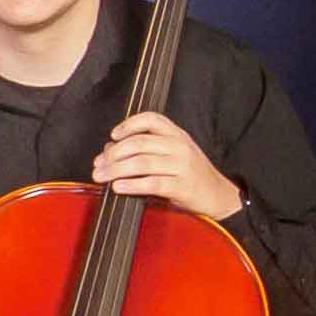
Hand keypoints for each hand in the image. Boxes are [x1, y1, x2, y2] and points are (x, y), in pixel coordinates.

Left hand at [93, 111, 240, 219]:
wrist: (218, 196)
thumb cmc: (189, 175)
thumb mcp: (171, 155)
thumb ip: (144, 150)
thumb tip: (108, 151)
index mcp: (176, 135)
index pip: (152, 119)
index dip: (129, 125)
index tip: (113, 136)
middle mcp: (179, 146)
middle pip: (139, 143)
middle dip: (113, 154)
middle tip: (98, 165)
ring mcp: (182, 166)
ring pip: (141, 162)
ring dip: (115, 169)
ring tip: (101, 176)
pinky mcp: (182, 186)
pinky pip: (152, 183)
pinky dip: (131, 184)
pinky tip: (118, 187)